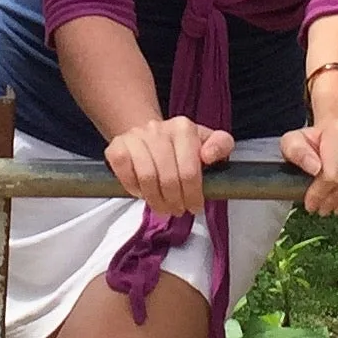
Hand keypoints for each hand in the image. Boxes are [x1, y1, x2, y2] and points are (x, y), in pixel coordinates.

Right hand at [104, 115, 233, 219]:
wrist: (148, 136)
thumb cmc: (181, 147)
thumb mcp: (207, 143)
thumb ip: (221, 144)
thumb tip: (209, 155)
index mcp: (183, 128)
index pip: (189, 170)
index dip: (193, 195)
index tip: (195, 207)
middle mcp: (158, 128)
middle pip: (168, 177)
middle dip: (175, 201)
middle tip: (178, 210)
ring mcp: (135, 136)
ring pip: (147, 177)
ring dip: (156, 200)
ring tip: (163, 208)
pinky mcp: (117, 146)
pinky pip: (124, 171)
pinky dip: (133, 188)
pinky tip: (142, 193)